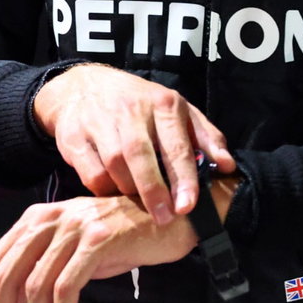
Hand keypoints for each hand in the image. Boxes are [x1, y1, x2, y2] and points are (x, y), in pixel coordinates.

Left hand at [0, 195, 196, 302]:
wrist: (169, 218)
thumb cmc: (122, 237)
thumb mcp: (73, 248)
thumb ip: (40, 267)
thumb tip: (7, 300)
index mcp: (37, 218)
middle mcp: (50, 218)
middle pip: (5, 273)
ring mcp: (75, 227)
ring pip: (35, 284)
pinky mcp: (98, 240)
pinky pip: (66, 287)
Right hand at [33, 65, 234, 225]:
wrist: (82, 86)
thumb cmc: (139, 103)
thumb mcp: (175, 110)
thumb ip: (204, 136)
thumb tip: (228, 165)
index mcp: (162, 103)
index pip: (175, 144)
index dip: (183, 177)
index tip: (188, 204)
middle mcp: (130, 110)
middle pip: (140, 156)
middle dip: (153, 190)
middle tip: (165, 217)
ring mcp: (99, 122)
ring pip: (114, 166)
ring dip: (129, 190)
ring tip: (140, 203)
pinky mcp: (74, 138)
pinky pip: (91, 174)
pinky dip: (104, 190)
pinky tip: (114, 192)